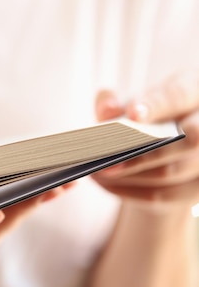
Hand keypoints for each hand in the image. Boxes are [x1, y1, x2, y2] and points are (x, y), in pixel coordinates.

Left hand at [92, 71, 198, 210]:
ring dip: (130, 174)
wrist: (161, 146)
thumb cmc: (143, 118)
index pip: (179, 95)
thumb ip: (115, 104)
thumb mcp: (128, 105)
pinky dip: (129, 190)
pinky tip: (104, 183)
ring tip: (97, 170)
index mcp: (193, 91)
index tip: (132, 114)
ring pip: (172, 171)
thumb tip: (107, 110)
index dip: (156, 105)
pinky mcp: (195, 189)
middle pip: (188, 139)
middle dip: (143, 151)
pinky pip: (163, 195)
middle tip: (105, 157)